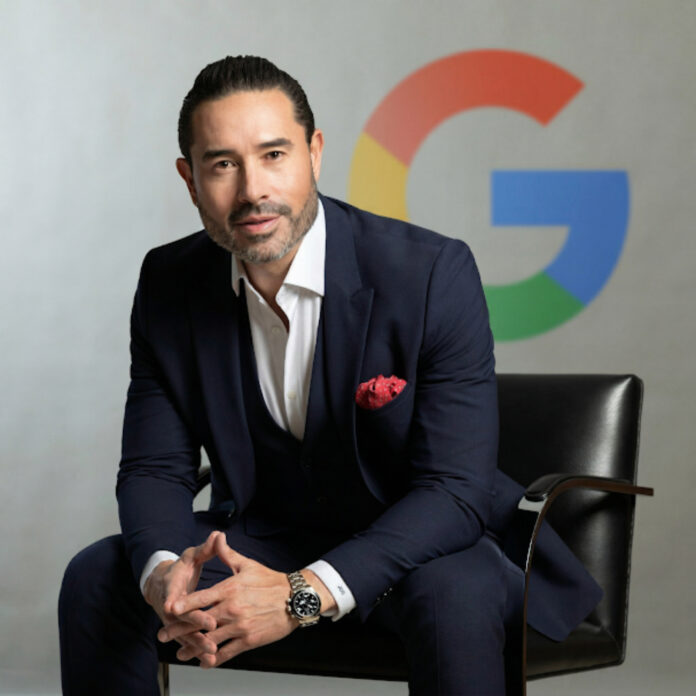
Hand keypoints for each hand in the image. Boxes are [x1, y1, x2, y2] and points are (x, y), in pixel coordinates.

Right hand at [144, 532, 221, 665]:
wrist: (161, 586)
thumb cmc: (180, 569)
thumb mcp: (190, 556)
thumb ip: (205, 548)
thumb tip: (219, 534)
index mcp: (171, 585)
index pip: (172, 592)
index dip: (173, 599)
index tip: (171, 606)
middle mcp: (169, 605)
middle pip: (180, 616)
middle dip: (194, 622)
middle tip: (211, 626)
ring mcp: (173, 620)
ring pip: (184, 633)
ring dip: (197, 641)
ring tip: (212, 650)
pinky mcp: (180, 630)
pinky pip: (188, 641)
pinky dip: (198, 649)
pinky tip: (211, 658)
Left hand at [160, 533, 296, 667]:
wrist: (294, 599)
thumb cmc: (271, 581)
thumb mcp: (248, 565)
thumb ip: (227, 555)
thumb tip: (217, 537)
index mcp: (230, 589)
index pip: (201, 598)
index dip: (184, 605)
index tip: (169, 608)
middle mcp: (232, 609)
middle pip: (201, 622)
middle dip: (180, 630)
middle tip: (163, 635)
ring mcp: (240, 626)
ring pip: (211, 641)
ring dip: (194, 648)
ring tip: (181, 654)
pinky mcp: (249, 640)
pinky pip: (227, 652)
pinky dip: (214, 659)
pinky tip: (205, 661)